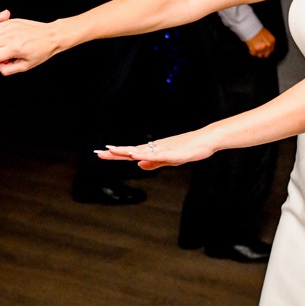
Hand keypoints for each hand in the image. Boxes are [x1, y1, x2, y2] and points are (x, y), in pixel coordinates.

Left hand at [0, 10, 10, 79]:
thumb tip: (6, 13)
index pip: (2, 28)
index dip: (9, 27)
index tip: (18, 25)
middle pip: (5, 41)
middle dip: (11, 39)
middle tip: (16, 37)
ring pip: (5, 53)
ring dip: (9, 50)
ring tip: (13, 46)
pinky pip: (0, 64)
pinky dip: (4, 61)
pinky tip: (6, 56)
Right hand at [0, 17, 59, 74]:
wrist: (51, 36)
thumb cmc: (40, 52)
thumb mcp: (25, 66)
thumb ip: (7, 69)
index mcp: (15, 49)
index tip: (6, 59)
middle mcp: (11, 37)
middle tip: (3, 51)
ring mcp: (11, 27)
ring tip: (5, 43)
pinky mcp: (12, 21)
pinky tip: (7, 36)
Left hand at [96, 131, 216, 169]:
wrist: (206, 140)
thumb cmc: (188, 148)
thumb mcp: (168, 160)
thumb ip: (153, 162)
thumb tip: (138, 165)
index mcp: (153, 151)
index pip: (131, 153)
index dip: (116, 153)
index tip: (101, 153)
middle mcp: (156, 148)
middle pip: (132, 150)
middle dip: (116, 152)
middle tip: (99, 152)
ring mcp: (164, 150)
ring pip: (142, 151)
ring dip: (128, 151)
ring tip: (113, 151)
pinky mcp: (174, 153)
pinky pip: (159, 155)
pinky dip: (147, 155)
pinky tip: (139, 156)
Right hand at [246, 27, 275, 57]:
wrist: (251, 27)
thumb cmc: (257, 29)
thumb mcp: (266, 34)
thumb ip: (268, 41)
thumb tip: (266, 46)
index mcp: (272, 41)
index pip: (271, 50)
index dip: (266, 51)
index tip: (263, 51)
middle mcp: (268, 45)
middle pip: (266, 54)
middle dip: (262, 53)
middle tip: (258, 51)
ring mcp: (262, 48)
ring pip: (259, 55)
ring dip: (256, 53)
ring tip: (254, 49)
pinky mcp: (255, 49)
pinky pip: (254, 53)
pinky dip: (251, 52)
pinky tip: (250, 49)